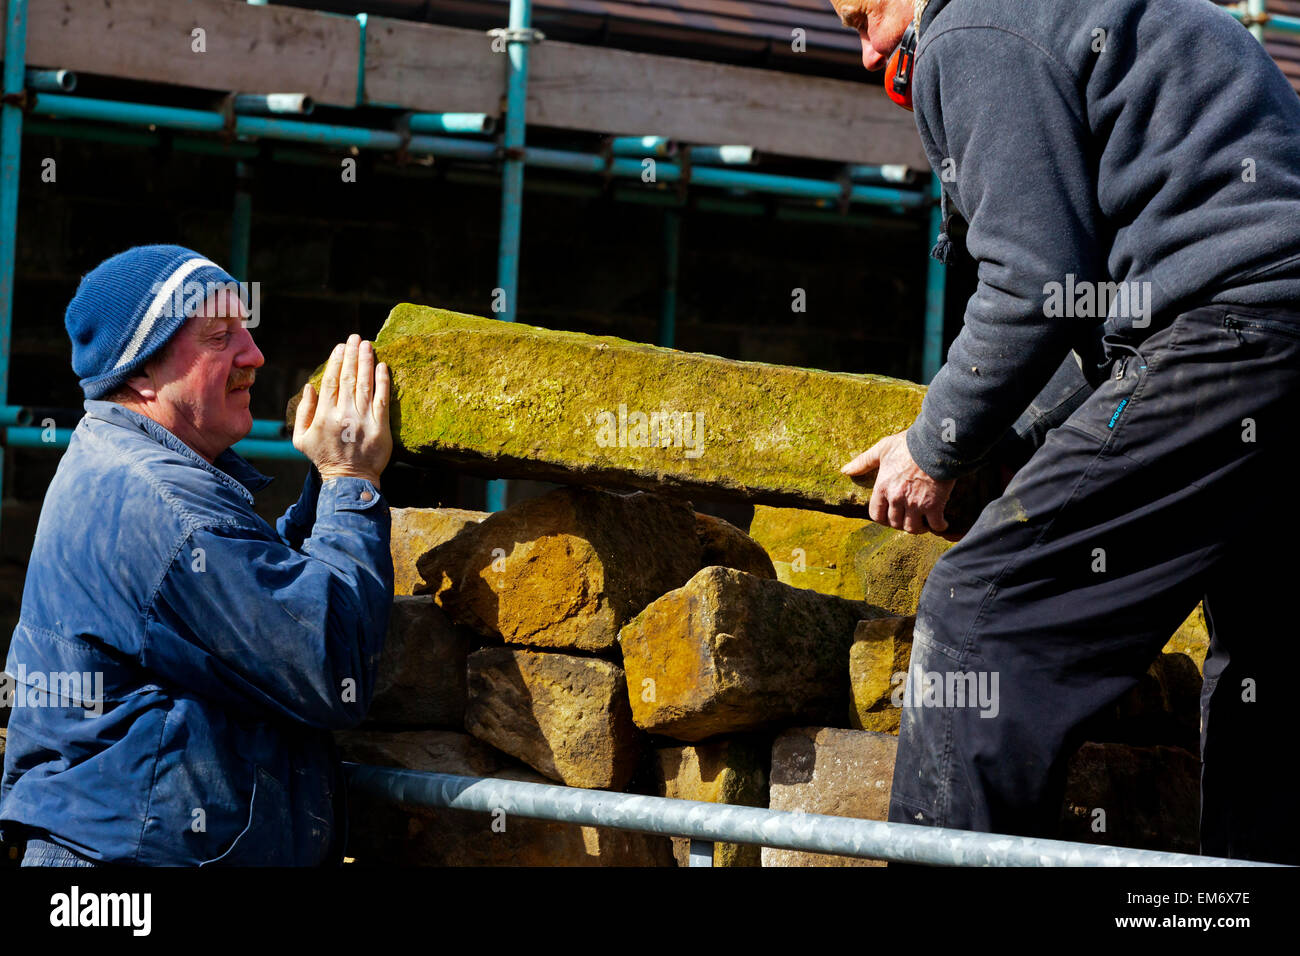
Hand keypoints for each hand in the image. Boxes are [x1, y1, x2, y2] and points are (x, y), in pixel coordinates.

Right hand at [293, 334, 391, 486]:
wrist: (350, 480)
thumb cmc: (324, 458)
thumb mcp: (302, 439)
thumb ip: (303, 411)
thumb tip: (310, 386)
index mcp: (325, 415)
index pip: (331, 381)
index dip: (337, 361)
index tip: (341, 347)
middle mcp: (344, 414)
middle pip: (349, 378)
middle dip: (353, 355)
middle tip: (356, 338)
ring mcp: (364, 420)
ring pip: (366, 384)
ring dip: (367, 361)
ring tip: (368, 345)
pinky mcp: (381, 427)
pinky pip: (382, 399)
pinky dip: (383, 381)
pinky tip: (382, 366)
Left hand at [841, 430, 957, 537]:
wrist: (935, 444)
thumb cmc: (908, 445)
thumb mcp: (882, 449)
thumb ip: (863, 462)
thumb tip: (845, 470)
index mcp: (883, 487)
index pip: (876, 515)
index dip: (883, 518)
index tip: (890, 516)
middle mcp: (896, 499)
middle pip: (894, 523)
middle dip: (900, 523)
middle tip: (908, 518)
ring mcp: (915, 504)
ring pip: (912, 528)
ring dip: (918, 527)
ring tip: (923, 522)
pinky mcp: (934, 505)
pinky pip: (934, 525)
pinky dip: (939, 527)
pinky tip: (942, 524)